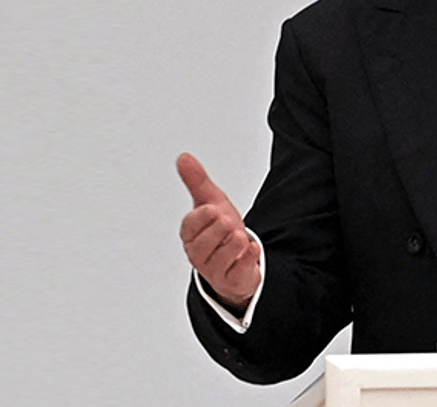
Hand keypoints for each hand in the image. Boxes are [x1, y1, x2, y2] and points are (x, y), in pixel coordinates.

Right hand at [177, 153, 261, 308]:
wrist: (238, 258)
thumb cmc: (222, 230)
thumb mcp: (212, 201)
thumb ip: (197, 181)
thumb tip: (184, 158)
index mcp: (190, 234)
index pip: (190, 225)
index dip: (203, 216)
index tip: (213, 209)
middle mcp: (198, 253)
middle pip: (205, 242)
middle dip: (221, 229)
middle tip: (229, 222)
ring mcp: (214, 269)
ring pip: (222, 256)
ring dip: (234, 243)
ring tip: (239, 236)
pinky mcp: (231, 280)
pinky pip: (239, 270)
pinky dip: (247, 258)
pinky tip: (252, 249)